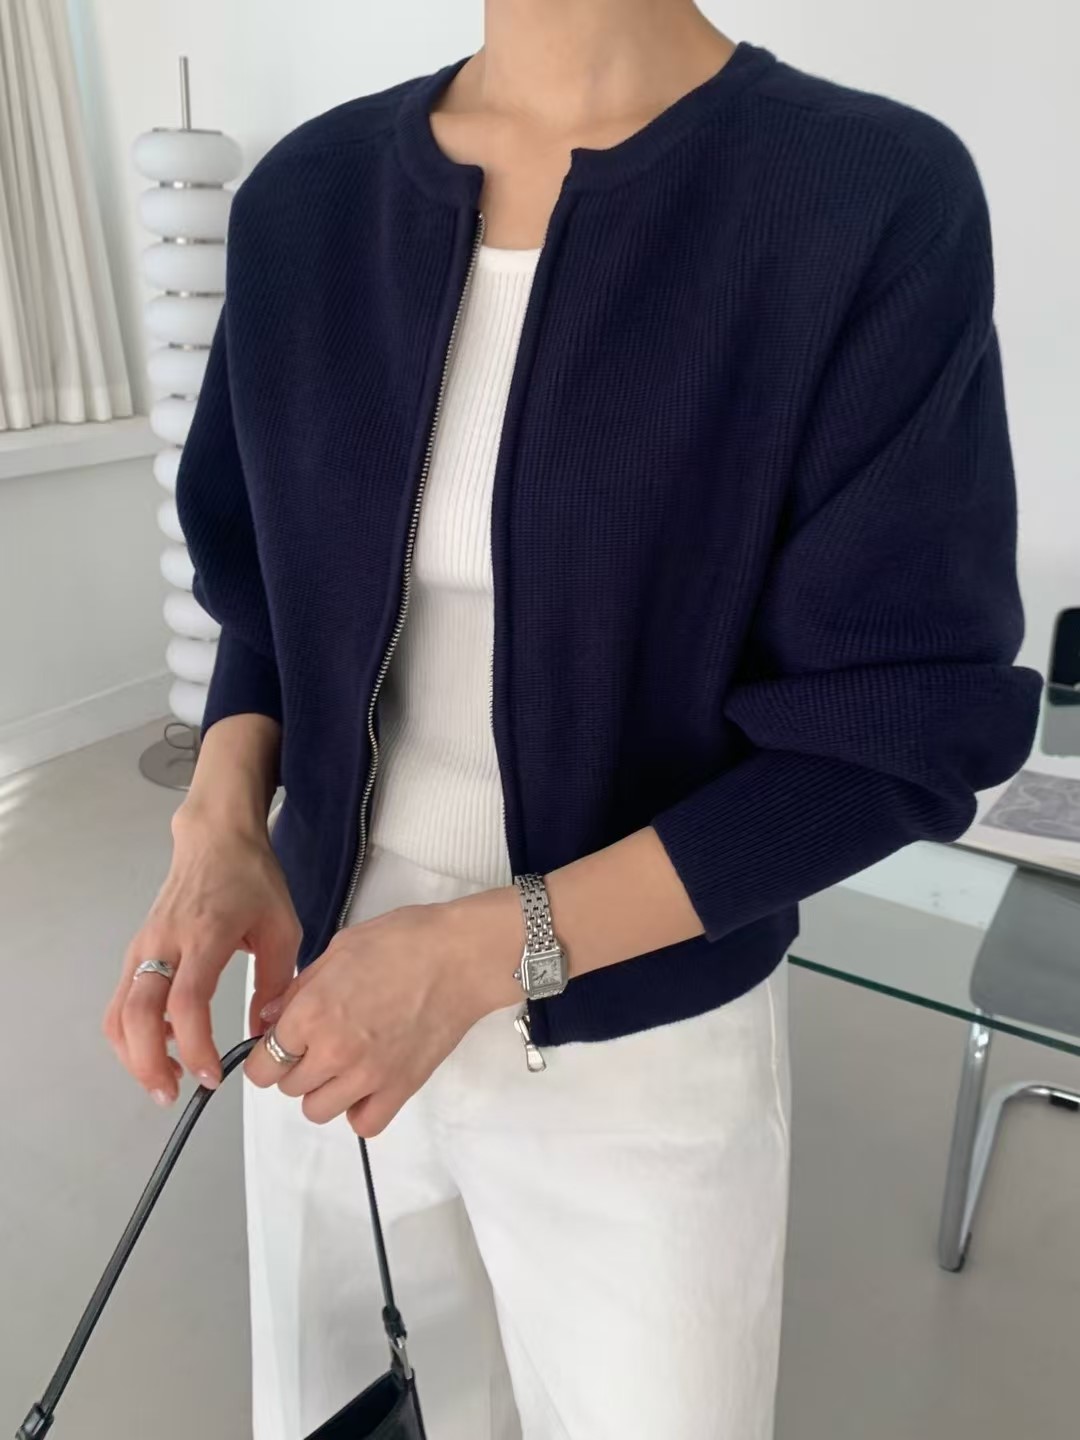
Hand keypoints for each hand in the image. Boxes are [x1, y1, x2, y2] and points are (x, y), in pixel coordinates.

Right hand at [103, 812, 300, 1104]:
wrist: (216, 838)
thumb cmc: (251, 878)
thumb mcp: (282, 926)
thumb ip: (278, 981)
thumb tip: (266, 1031)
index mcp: (205, 934)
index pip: (187, 1001)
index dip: (195, 1044)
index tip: (212, 1074)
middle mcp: (165, 941)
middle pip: (136, 1013)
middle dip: (148, 1062)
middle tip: (173, 1092)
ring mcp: (144, 945)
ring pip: (119, 1011)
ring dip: (134, 1054)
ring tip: (166, 1079)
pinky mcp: (137, 950)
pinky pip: (121, 1000)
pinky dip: (131, 1032)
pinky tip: (161, 1046)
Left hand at [243, 886, 522, 1135]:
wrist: (460, 957)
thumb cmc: (406, 942)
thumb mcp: (339, 949)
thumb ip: (299, 988)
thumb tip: (272, 1018)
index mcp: (311, 1012)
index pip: (262, 1064)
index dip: (266, 1054)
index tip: (279, 1046)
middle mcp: (333, 1051)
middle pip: (289, 1088)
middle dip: (296, 1067)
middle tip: (318, 1044)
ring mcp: (368, 1076)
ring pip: (318, 1111)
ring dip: (323, 1091)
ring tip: (342, 1064)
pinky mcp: (400, 1088)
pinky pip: (364, 1125)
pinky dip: (360, 1110)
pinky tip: (366, 1084)